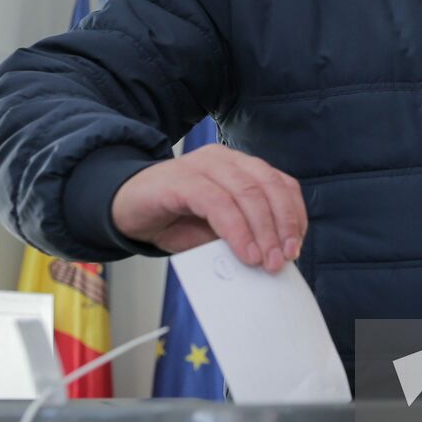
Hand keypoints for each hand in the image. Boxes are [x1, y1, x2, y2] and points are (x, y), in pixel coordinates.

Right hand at [111, 144, 305, 272]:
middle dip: (281, 226)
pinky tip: (244, 252)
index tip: (295, 246)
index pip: (280, 184)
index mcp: (240, 167)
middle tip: (283, 260)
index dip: (293, 215)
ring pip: (247, 193)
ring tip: (266, 262)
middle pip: (268, 187)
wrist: (125, 209)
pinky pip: (218, 203)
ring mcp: (202, 165)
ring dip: (262, 231)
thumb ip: (242, 236)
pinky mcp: (181, 179)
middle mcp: (224, 160)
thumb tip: (272, 257)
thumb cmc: (173, 220)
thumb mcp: (215, 233)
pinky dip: (236, 230)